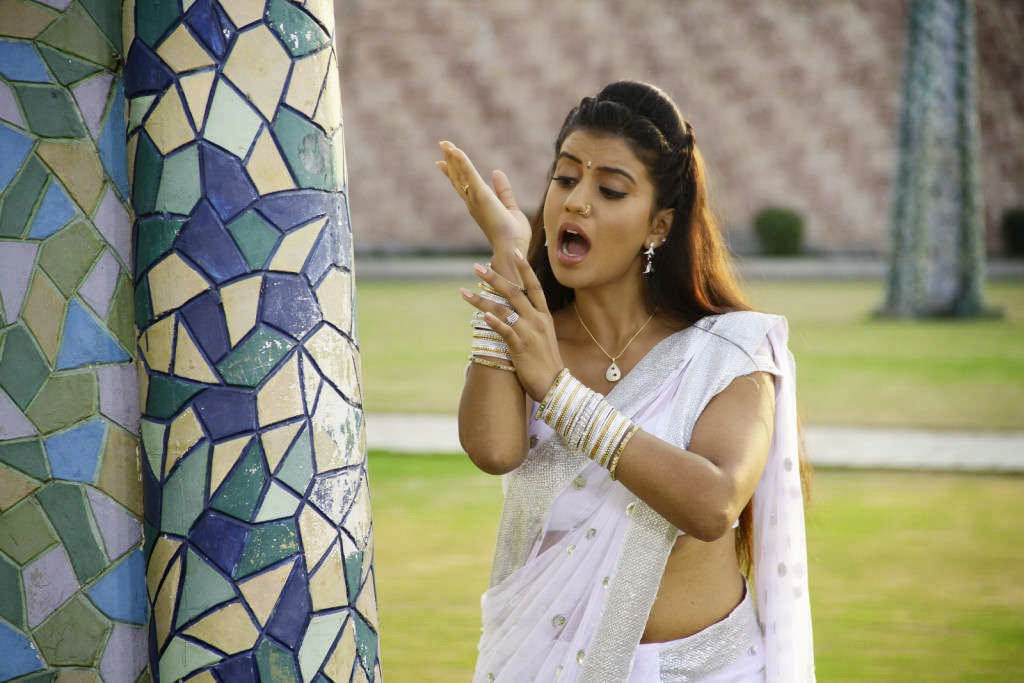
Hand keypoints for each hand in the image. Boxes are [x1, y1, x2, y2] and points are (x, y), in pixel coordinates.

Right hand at [436, 141, 531, 251]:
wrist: (511, 249)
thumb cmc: (512, 236)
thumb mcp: (510, 207)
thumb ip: (503, 191)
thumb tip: (496, 172)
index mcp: (479, 204)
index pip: (464, 185)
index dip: (454, 172)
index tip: (443, 161)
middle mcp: (472, 202)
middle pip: (458, 177)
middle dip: (450, 161)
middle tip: (442, 144)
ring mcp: (475, 198)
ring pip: (461, 173)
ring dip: (453, 157)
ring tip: (445, 143)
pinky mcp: (481, 195)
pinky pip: (469, 174)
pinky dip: (461, 161)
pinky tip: (455, 150)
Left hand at [461, 249, 563, 400]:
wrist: (556, 385)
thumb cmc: (547, 363)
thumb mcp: (543, 338)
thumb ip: (531, 323)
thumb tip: (516, 313)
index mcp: (544, 316)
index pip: (534, 286)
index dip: (525, 268)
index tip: (514, 251)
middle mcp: (537, 320)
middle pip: (514, 292)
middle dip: (494, 278)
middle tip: (477, 266)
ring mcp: (529, 332)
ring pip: (504, 309)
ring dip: (482, 299)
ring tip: (464, 292)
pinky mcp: (521, 347)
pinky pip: (506, 331)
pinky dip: (494, 321)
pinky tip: (482, 315)